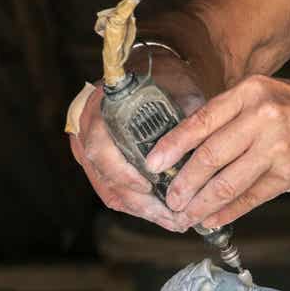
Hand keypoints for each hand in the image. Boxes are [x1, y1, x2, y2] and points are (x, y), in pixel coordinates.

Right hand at [67, 52, 204, 231]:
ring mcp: (88, 150)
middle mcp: (86, 131)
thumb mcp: (179, 87)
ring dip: (142, 210)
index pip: (101, 148)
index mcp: (100, 109)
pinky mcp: (99, 164)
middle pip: (106, 178)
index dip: (123, 172)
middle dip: (141, 202)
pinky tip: (163, 214)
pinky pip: (113, 192)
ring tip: (173, 222)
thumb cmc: (165, 77)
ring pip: (109, 191)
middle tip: (173, 218)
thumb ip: (188, 114)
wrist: (150, 68)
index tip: (149, 186)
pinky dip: (138, 205)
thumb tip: (203, 149)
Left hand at [145, 74, 289, 229]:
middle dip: (184, 183)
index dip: (173, 146)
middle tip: (169, 199)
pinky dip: (228, 212)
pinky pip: (250, 197)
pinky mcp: (289, 174)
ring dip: (201, 204)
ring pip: (228, 183)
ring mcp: (277, 148)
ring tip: (185, 215)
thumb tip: (185, 143)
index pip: (201, 122)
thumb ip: (229, 114)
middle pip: (210, 157)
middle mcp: (263, 118)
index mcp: (251, 93)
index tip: (152, 164)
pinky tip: (212, 219)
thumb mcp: (264, 94)